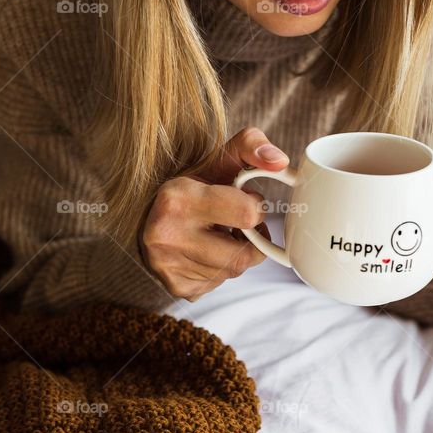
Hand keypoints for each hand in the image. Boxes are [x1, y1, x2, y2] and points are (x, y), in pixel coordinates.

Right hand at [140, 127, 288, 300]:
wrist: (153, 214)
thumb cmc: (196, 186)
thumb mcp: (221, 159)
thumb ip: (253, 146)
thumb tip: (280, 162)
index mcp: (178, 199)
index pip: (247, 214)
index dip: (254, 207)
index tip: (243, 199)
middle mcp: (167, 235)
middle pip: (244, 255)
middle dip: (250, 238)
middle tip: (236, 224)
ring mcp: (168, 266)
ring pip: (233, 272)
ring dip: (236, 254)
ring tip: (220, 236)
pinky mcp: (176, 286)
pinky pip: (219, 285)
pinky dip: (221, 270)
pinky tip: (206, 253)